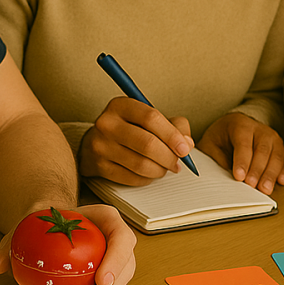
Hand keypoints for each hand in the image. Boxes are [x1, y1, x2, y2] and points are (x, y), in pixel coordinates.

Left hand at [0, 203, 135, 284]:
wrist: (54, 224)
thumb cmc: (50, 220)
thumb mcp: (30, 222)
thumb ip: (12, 241)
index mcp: (108, 220)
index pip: (123, 238)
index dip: (117, 260)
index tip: (101, 280)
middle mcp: (117, 242)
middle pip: (125, 269)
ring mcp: (116, 264)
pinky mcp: (108, 281)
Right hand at [77, 97, 193, 184]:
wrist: (95, 142)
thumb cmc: (129, 129)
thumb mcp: (149, 118)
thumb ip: (174, 125)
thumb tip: (187, 144)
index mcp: (120, 105)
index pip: (151, 118)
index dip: (172, 135)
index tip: (185, 148)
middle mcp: (107, 124)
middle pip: (147, 143)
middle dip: (169, 157)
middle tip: (178, 162)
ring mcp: (100, 146)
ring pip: (140, 164)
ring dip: (160, 170)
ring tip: (165, 168)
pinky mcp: (99, 166)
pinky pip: (131, 178)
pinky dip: (147, 178)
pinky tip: (150, 173)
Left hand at [197, 112, 283, 193]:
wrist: (233, 128)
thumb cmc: (221, 138)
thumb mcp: (210, 145)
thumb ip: (216, 158)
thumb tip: (224, 176)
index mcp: (240, 124)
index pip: (243, 143)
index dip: (242, 161)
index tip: (239, 176)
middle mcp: (260, 129)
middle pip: (262, 150)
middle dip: (257, 170)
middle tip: (252, 186)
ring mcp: (273, 138)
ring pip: (277, 155)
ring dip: (271, 174)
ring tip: (265, 189)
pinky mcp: (280, 147)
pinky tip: (281, 181)